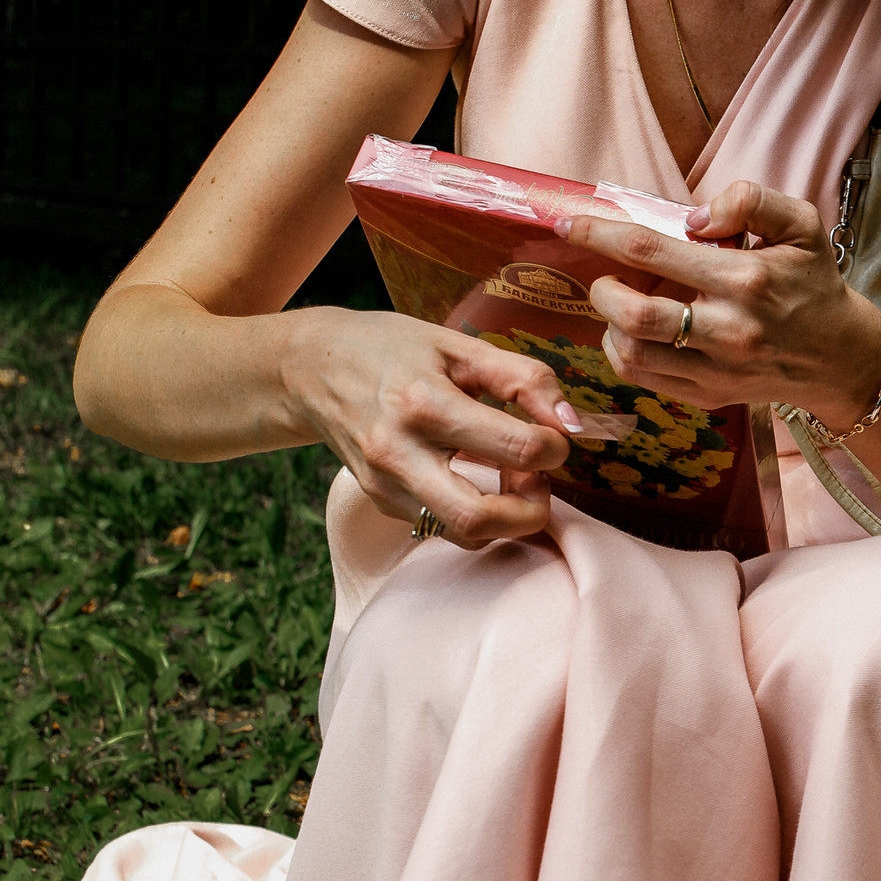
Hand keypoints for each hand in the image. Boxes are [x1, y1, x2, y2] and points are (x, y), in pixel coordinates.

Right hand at [283, 307, 582, 547]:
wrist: (309, 368)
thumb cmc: (392, 348)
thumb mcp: (459, 345)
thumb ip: (524, 379)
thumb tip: (572, 424)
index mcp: (425, 403)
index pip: (520, 450)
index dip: (556, 448)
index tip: (554, 435)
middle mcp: (399, 453)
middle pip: (483, 519)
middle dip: (532, 511)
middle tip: (538, 480)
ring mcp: (386, 485)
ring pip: (464, 536)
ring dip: (506, 518)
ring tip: (511, 477)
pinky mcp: (381, 501)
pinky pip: (443, 527)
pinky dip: (477, 513)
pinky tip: (478, 477)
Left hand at [562, 180, 880, 425]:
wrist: (840, 357)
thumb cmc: (814, 284)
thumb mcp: (801, 225)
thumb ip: (751, 201)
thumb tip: (694, 216)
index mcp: (746, 279)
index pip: (652, 251)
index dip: (601, 234)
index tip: (570, 224)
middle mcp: (729, 329)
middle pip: (635, 314)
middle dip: (602, 289)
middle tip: (606, 277)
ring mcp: (718, 370)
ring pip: (633, 354)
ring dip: (611, 325)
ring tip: (623, 306)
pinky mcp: (710, 396)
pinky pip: (644, 379)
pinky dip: (624, 353)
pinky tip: (636, 334)